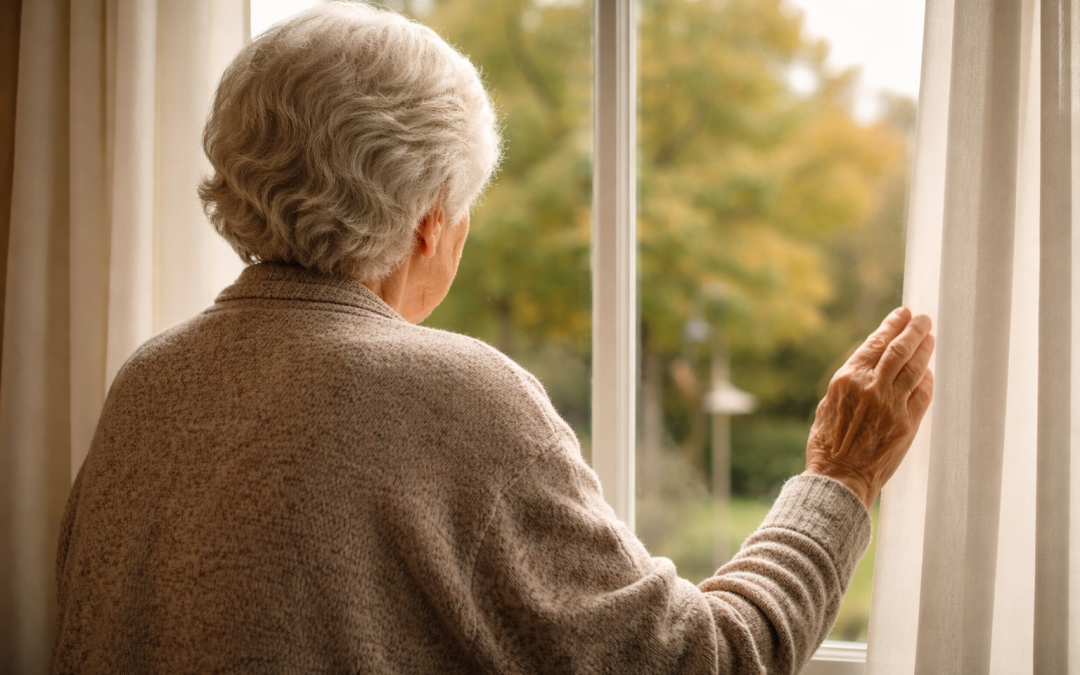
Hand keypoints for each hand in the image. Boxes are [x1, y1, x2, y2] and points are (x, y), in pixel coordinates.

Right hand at [804, 308, 934, 509]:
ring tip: (930, 336)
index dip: (891, 325)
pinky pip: (922, 393)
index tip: (902, 314)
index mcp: (847, 379)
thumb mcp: (828, 405)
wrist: (839, 477)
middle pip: (899, 349)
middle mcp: (870, 387)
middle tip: (923, 319)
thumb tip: (869, 366)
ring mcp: (891, 404)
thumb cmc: (828, 444)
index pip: (875, 343)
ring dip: (925, 349)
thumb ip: (850, 383)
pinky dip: (927, 378)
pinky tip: (929, 370)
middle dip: (913, 330)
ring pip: (914, 367)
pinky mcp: (907, 422)